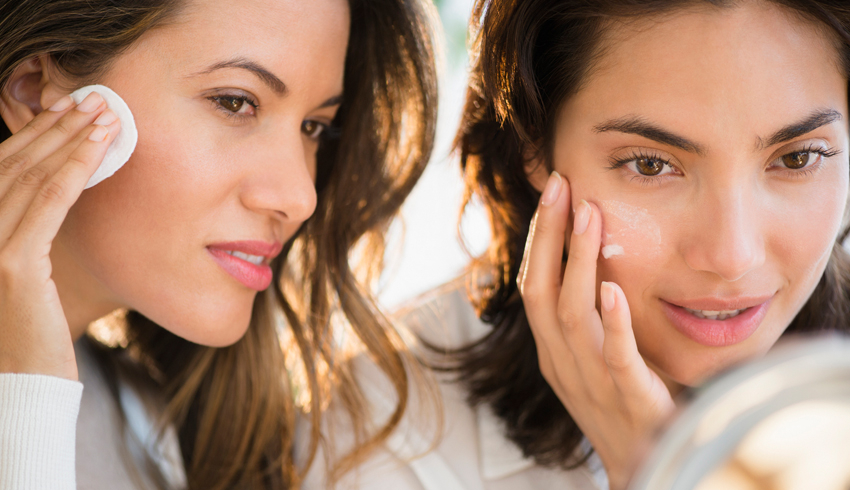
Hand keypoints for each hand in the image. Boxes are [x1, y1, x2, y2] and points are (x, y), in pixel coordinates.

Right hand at [0, 92, 120, 380]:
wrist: (18, 390)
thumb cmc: (27, 338)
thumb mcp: (21, 278)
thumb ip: (26, 239)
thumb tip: (59, 197)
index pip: (1, 172)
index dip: (33, 137)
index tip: (66, 113)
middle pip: (13, 165)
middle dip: (55, 129)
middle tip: (92, 101)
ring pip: (31, 177)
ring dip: (71, 140)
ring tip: (104, 114)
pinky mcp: (11, 265)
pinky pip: (49, 204)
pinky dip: (75, 169)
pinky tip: (99, 148)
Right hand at [517, 171, 674, 489]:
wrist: (644, 467)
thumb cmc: (623, 403)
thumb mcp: (593, 356)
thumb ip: (588, 316)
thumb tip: (597, 260)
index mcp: (552, 351)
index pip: (533, 286)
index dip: (538, 238)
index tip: (552, 192)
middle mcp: (562, 362)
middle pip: (540, 291)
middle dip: (546, 236)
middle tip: (559, 186)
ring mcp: (591, 380)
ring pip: (571, 316)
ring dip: (577, 262)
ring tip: (588, 215)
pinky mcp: (629, 396)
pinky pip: (615, 357)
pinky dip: (612, 322)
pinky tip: (612, 288)